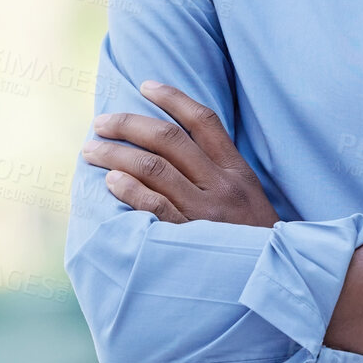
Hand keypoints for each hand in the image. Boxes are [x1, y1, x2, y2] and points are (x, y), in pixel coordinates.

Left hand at [80, 80, 278, 226]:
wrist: (271, 277)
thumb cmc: (252, 239)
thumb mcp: (248, 198)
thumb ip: (219, 173)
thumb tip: (173, 148)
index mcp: (237, 171)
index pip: (203, 121)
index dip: (172, 98)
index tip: (144, 85)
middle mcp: (222, 186)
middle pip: (169, 140)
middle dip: (128, 125)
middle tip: (100, 123)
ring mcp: (205, 212)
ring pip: (154, 168)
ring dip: (117, 155)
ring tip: (92, 150)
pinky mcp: (190, 238)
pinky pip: (154, 207)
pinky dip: (129, 190)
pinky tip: (110, 181)